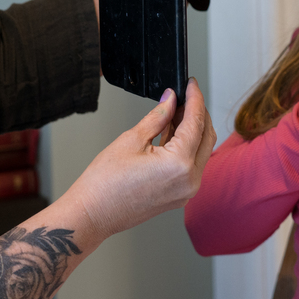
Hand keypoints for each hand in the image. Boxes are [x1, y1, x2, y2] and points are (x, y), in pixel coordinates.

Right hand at [68, 80, 215, 241]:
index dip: (195, 98)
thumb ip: (158, 117)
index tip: (191, 84)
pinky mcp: (181, 196)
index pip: (196, 122)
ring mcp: (187, 191)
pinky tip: (172, 133)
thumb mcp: (132, 139)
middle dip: (198, 113)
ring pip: (202, 151)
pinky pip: (192, 165)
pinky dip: (187, 148)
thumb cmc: (104, 183)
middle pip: (206, 136)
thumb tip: (171, 100)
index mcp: (180, 164)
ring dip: (193, 130)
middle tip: (184, 96)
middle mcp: (190, 180)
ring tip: (175, 112)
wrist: (92, 214)